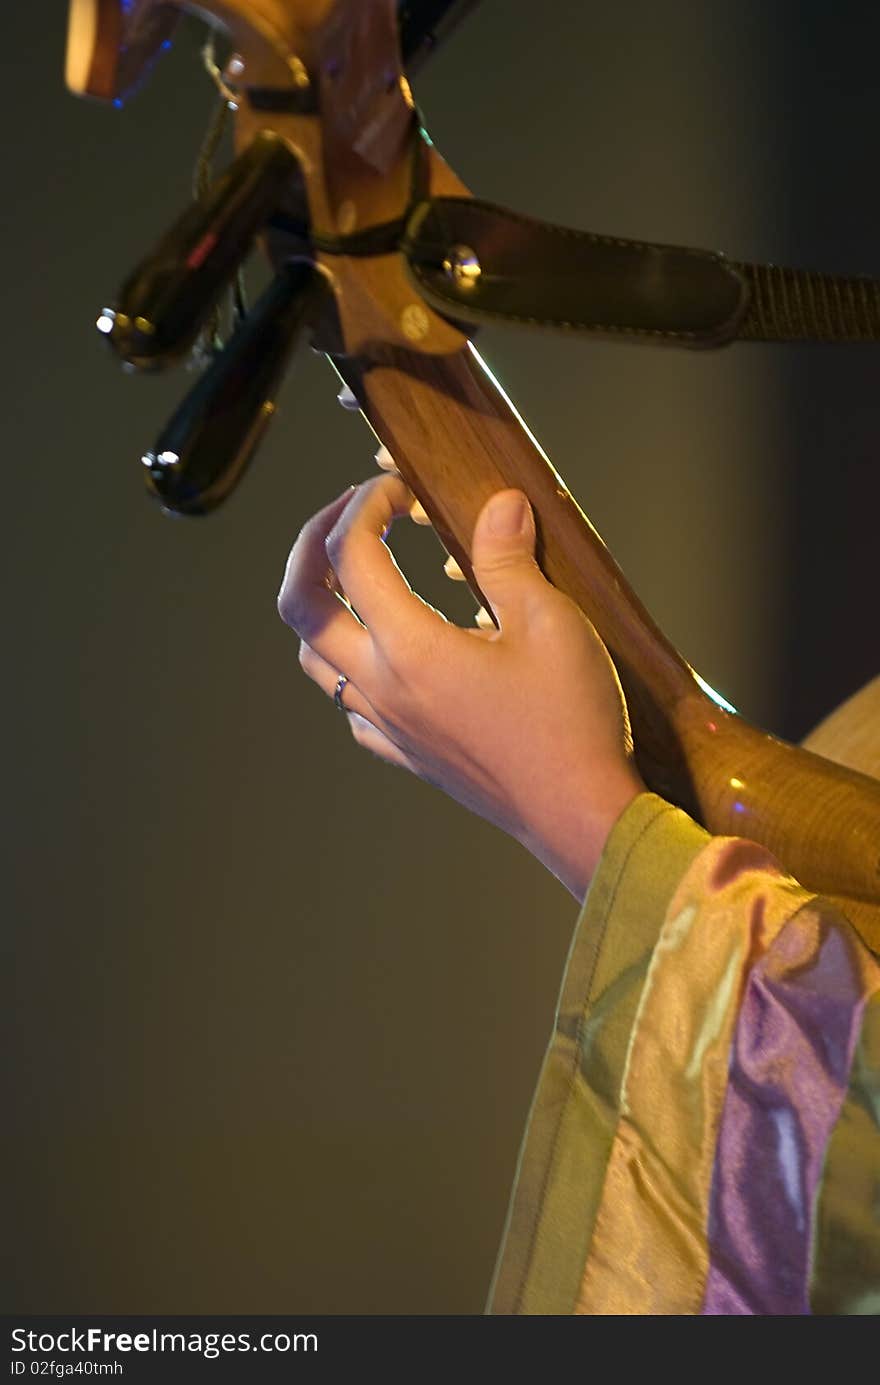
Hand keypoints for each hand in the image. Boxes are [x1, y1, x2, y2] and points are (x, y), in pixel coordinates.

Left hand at [277, 474, 643, 899]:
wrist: (579, 814)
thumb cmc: (569, 721)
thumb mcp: (549, 623)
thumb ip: (508, 559)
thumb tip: (499, 505)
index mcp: (410, 648)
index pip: (350, 556)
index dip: (364, 505)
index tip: (398, 487)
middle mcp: (382, 688)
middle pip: (301, 607)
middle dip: (313, 546)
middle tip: (353, 516)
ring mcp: (390, 727)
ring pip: (315, 661)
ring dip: (324, 609)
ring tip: (362, 577)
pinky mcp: (409, 755)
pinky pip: (352, 708)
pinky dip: (352, 669)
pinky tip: (393, 657)